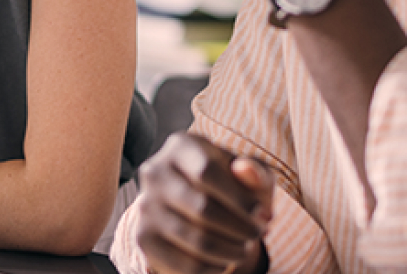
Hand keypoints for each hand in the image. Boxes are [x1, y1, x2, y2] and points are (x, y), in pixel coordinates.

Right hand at [135, 133, 273, 273]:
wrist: (194, 209)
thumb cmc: (229, 186)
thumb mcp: (248, 175)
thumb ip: (255, 171)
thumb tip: (247, 170)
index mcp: (181, 146)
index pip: (206, 172)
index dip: (239, 198)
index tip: (262, 213)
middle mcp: (155, 172)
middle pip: (202, 208)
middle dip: (240, 227)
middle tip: (257, 234)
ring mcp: (145, 206)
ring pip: (197, 240)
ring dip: (231, 250)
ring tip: (245, 248)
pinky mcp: (144, 239)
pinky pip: (185, 264)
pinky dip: (213, 267)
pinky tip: (224, 260)